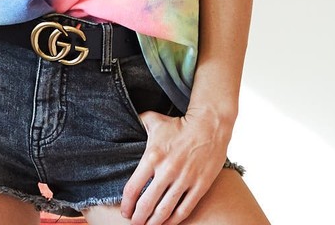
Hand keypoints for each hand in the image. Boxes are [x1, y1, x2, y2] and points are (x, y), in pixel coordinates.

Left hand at [121, 105, 231, 223]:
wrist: (209, 126)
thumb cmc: (179, 125)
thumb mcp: (154, 120)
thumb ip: (138, 123)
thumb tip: (125, 122)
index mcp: (152, 156)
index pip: (133, 188)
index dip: (126, 204)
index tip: (125, 211)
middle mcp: (167, 170)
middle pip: (146, 204)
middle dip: (137, 219)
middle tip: (134, 223)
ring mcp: (184, 180)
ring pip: (164, 211)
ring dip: (154, 223)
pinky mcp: (199, 186)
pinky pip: (184, 209)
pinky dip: (173, 221)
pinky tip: (167, 223)